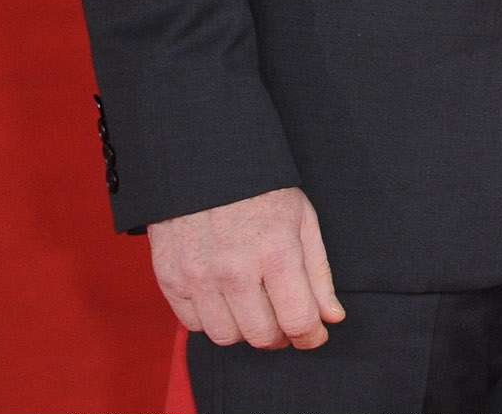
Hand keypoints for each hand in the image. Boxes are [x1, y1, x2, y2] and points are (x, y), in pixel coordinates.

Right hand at [150, 185, 344, 350]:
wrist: (202, 164)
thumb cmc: (260, 191)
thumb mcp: (302, 220)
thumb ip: (318, 273)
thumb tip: (331, 317)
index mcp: (275, 252)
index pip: (297, 320)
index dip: (311, 337)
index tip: (314, 336)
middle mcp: (234, 271)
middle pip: (261, 336)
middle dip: (281, 337)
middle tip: (286, 323)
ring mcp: (198, 277)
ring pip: (226, 337)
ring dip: (245, 331)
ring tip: (256, 310)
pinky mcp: (170, 279)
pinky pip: (193, 324)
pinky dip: (213, 320)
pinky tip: (225, 300)